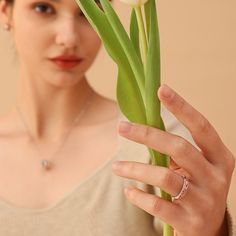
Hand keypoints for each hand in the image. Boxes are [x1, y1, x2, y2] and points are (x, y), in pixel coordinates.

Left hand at [112, 84, 234, 235]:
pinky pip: (158, 205)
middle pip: (179, 147)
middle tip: (121, 126)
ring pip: (165, 177)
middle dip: (147, 134)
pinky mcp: (189, 222)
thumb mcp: (195, 167)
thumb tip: (144, 125)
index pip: (201, 126)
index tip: (161, 89)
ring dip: (135, 168)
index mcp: (219, 157)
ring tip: (115, 166)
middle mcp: (216, 177)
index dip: (181, 106)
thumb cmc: (197, 188)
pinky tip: (128, 191)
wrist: (209, 231)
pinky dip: (139, 196)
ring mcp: (204, 201)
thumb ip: (177, 149)